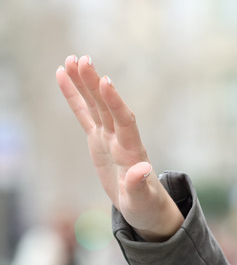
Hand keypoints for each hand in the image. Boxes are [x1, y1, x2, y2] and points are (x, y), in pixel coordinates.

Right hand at [56, 56, 183, 240]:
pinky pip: (84, 114)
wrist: (144, 205)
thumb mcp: (141, 200)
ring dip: (83, 83)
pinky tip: (63, 75)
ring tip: (71, 59)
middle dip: (94, 84)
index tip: (105, 81)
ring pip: (94, 105)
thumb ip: (139, 185)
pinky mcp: (98, 139)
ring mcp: (108, 136)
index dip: (115, 102)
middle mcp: (120, 138)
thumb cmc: (145, 204)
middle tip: (82, 60)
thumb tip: (143, 170)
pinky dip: (74, 96)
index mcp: (131, 151)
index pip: (124, 121)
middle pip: (106, 106)